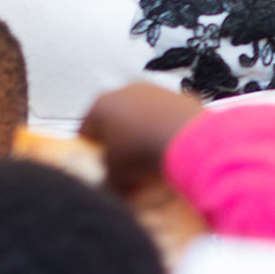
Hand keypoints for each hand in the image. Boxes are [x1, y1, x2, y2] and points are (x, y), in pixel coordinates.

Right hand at [79, 83, 203, 196]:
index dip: (92, 152)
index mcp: (100, 106)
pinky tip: (170, 147)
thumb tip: (113, 183)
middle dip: (119, 140)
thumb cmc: (142, 154)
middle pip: (115, 119)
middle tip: (125, 163)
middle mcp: (126, 90)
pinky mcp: (179, 94)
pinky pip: (166, 115)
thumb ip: (106, 178)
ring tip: (150, 156)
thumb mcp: (114, 177)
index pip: (87, 131)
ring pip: (141, 115)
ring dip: (143, 132)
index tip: (99, 166)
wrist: (187, 141)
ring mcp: (155, 90)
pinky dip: (165, 128)